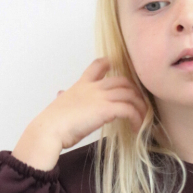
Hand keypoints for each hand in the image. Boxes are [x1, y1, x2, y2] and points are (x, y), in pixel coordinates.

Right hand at [12, 58, 149, 170]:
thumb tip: (60, 93)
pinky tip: (137, 129)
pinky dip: (137, 118)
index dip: (108, 64)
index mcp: (82, 85)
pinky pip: (129, 110)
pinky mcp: (106, 109)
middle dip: (134, 91)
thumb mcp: (59, 103)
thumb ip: (63, 97)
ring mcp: (100, 97)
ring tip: (143, 119)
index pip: (96, 66)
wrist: (50, 128)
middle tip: (139, 104)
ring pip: (130, 94)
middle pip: (122, 81)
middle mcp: (93, 87)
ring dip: (140, 107)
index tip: (114, 65)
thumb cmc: (53, 121)